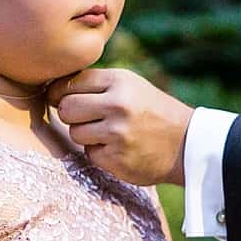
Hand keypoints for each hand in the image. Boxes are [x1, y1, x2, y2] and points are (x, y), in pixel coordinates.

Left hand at [46, 69, 192, 185]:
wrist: (187, 144)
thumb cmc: (152, 111)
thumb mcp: (131, 86)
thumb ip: (97, 85)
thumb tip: (53, 88)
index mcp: (119, 81)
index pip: (69, 83)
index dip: (60, 93)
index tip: (62, 99)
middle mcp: (117, 105)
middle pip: (66, 108)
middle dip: (71, 115)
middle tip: (86, 118)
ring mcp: (117, 133)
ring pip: (75, 133)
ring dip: (86, 136)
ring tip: (109, 134)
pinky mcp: (116, 158)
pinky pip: (89, 154)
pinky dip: (100, 153)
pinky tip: (119, 149)